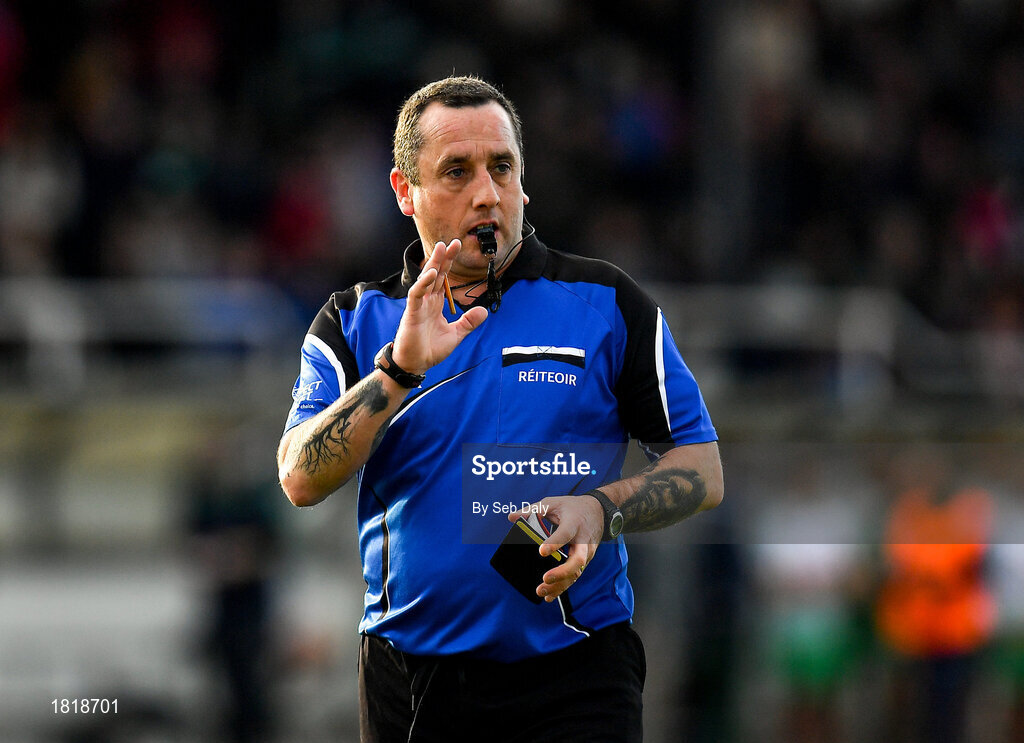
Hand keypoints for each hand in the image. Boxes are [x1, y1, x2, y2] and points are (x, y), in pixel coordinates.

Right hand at [392, 239, 487, 373]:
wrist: (415, 364)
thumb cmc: (430, 349)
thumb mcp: (456, 334)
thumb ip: (468, 322)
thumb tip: (484, 311)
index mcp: (435, 303)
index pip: (444, 278)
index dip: (450, 263)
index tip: (458, 247)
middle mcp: (427, 300)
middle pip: (436, 274)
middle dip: (444, 258)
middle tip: (453, 242)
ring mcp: (418, 305)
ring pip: (426, 279)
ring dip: (433, 264)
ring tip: (442, 249)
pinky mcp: (412, 313)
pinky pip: (417, 294)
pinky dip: (423, 283)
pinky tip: (431, 274)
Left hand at [509, 495, 604, 602]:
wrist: (599, 511)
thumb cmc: (574, 507)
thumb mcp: (554, 503)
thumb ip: (533, 509)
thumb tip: (512, 517)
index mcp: (574, 523)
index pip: (565, 534)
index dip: (555, 543)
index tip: (542, 551)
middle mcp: (583, 540)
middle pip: (577, 560)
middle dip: (561, 572)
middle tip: (545, 578)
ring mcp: (586, 553)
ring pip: (576, 572)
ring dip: (560, 584)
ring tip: (542, 591)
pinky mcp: (584, 561)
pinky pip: (575, 576)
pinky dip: (563, 587)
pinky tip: (549, 596)